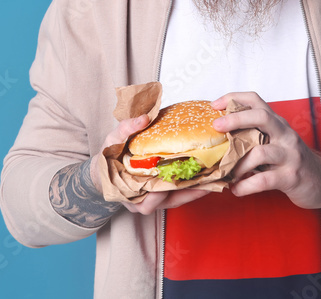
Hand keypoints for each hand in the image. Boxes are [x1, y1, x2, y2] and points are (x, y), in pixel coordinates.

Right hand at [91, 114, 208, 215]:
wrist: (105, 169)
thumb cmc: (108, 158)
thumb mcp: (112, 141)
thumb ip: (126, 129)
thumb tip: (144, 118)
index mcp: (129, 193)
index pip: (150, 200)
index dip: (163, 193)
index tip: (178, 181)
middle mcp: (144, 202)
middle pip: (170, 200)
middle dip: (189, 190)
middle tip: (207, 178)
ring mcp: (156, 200)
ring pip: (179, 198)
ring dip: (196, 188)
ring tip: (214, 176)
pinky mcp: (165, 195)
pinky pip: (182, 193)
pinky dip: (194, 185)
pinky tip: (208, 174)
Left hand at [211, 92, 320, 209]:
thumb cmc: (291, 161)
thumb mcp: (275, 142)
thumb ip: (254, 136)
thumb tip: (219, 136)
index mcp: (278, 123)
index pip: (256, 100)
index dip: (234, 98)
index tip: (214, 105)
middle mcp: (285, 134)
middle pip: (261, 117)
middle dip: (235, 119)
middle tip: (216, 127)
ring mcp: (290, 155)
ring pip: (260, 152)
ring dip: (238, 164)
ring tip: (227, 173)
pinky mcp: (291, 177)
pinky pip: (263, 180)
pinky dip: (245, 186)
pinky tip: (236, 189)